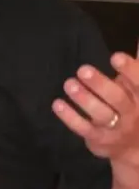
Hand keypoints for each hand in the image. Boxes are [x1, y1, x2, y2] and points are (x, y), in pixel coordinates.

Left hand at [53, 45, 138, 168]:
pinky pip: (84, 128)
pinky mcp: (99, 139)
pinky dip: (70, 117)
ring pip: (101, 114)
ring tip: (69, 84)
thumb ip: (136, 66)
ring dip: (84, 99)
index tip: (115, 57)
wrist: (134, 148)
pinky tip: (57, 103)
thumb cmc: (132, 107)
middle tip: (82, 69)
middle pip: (119, 98)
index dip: (129, 70)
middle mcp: (133, 113)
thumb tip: (138, 40)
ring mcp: (116, 128)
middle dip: (101, 84)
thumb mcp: (137, 88)